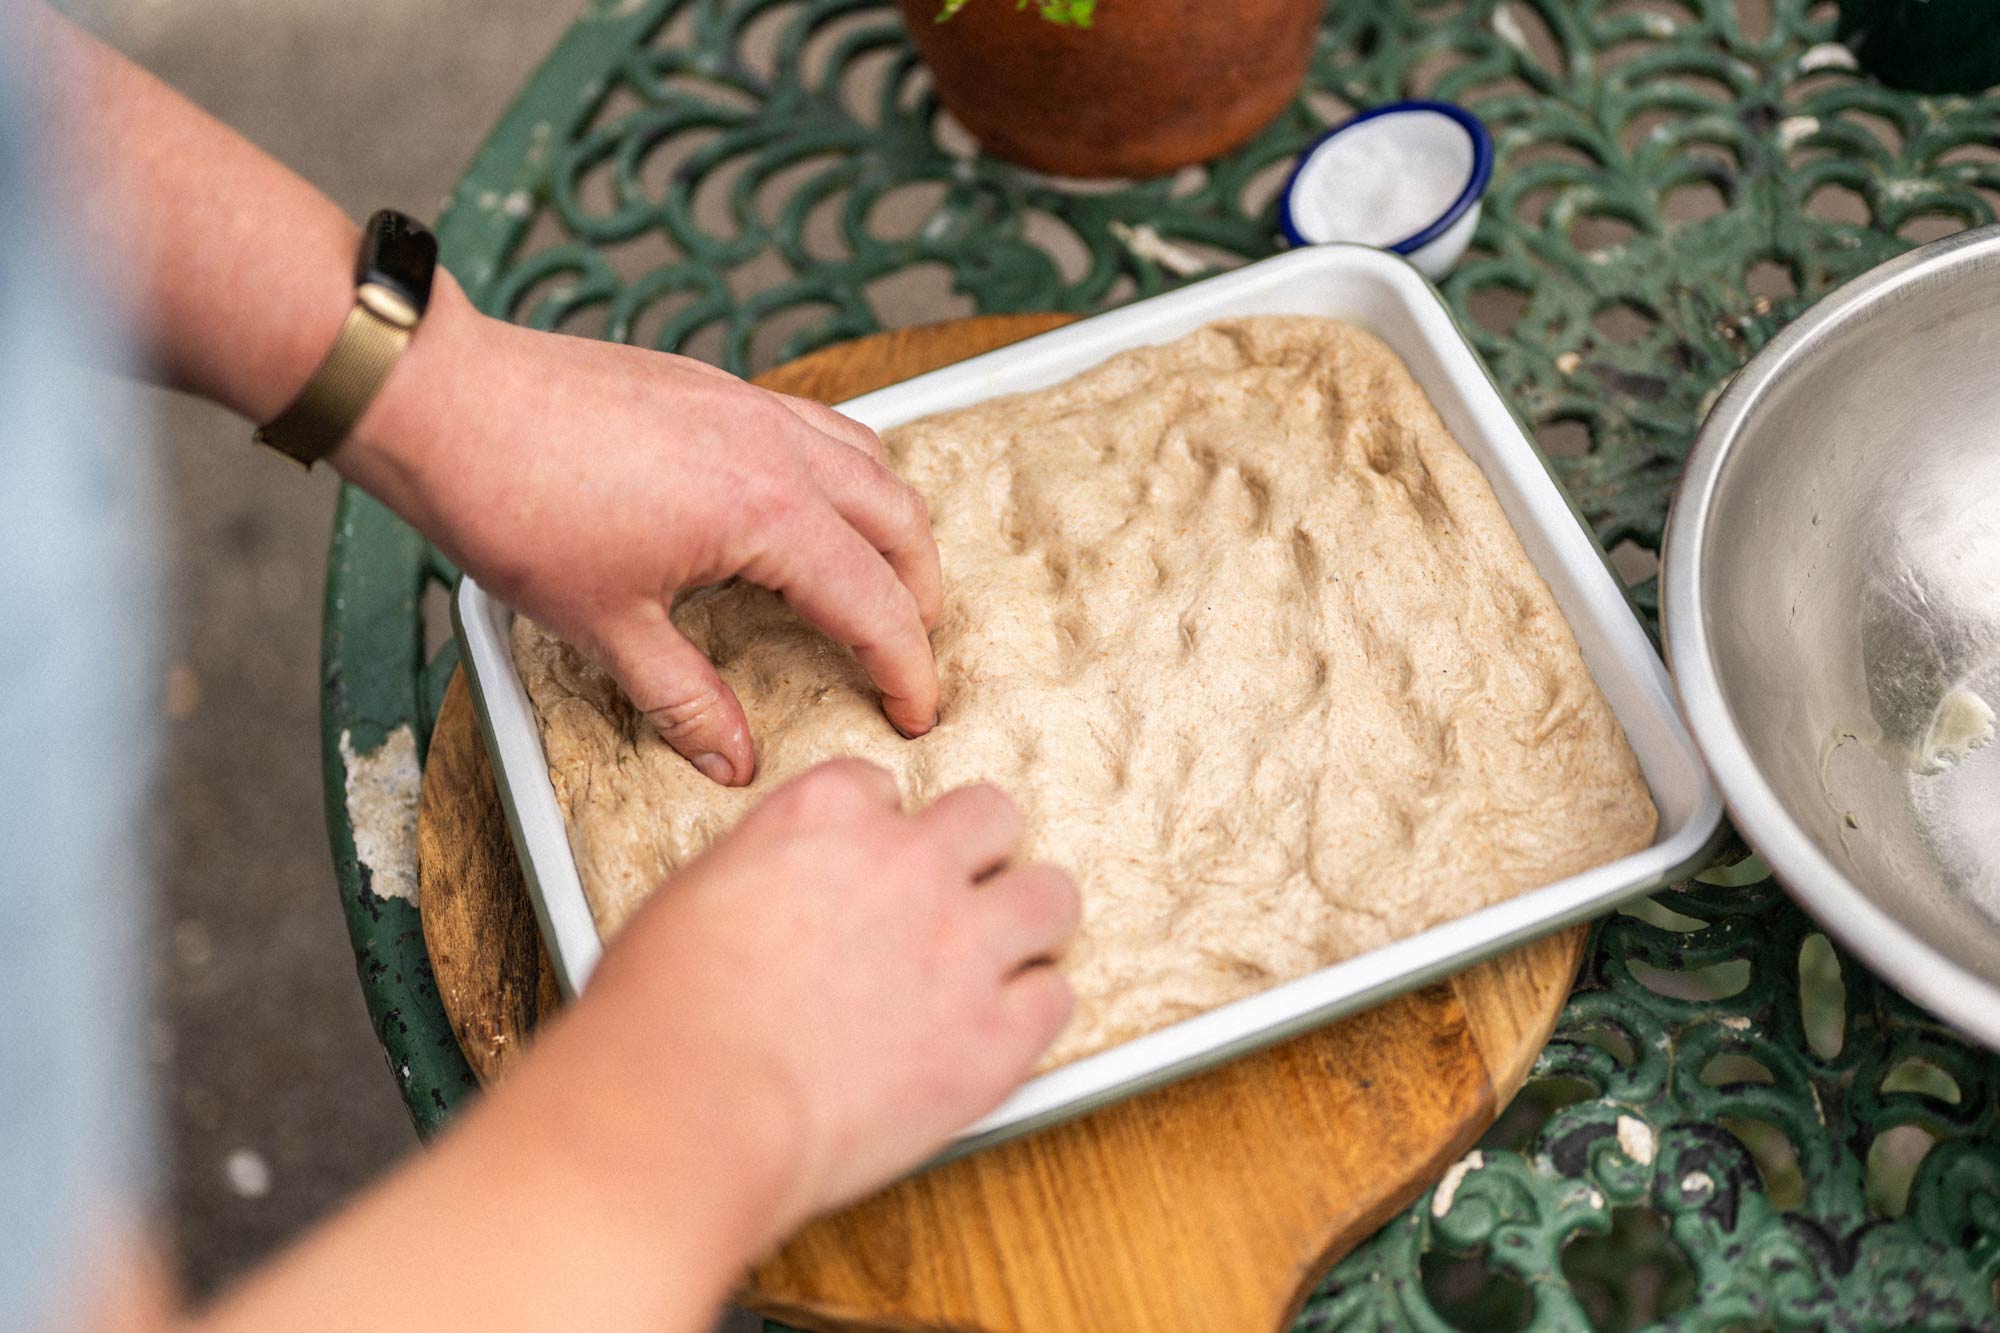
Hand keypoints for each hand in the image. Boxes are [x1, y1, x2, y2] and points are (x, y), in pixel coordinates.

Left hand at [341, 276, 942, 785]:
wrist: (446, 400)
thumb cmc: (515, 501)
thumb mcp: (604, 625)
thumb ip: (685, 699)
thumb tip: (733, 759)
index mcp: (767, 514)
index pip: (875, 604)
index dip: (906, 668)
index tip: (915, 712)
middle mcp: (779, 449)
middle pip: (900, 524)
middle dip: (919, 596)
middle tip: (906, 655)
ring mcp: (752, 407)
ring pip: (872, 463)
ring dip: (893, 528)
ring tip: (880, 581)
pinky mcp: (719, 386)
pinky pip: (822, 425)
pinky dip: (847, 473)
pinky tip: (814, 506)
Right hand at [557, 760, 1077, 1236]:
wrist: (688, 1111)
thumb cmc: (662, 1021)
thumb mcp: (693, 897)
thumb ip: (762, 873)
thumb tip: (777, 893)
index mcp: (823, 816)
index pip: (883, 788)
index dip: (881, 832)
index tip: (870, 867)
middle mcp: (907, 863)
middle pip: (993, 815)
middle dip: (979, 852)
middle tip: (956, 900)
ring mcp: (961, 947)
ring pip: (1051, 896)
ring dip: (1027, 922)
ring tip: (1002, 958)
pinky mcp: (994, 1035)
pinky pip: (1056, 996)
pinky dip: (1031, 1012)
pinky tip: (996, 1031)